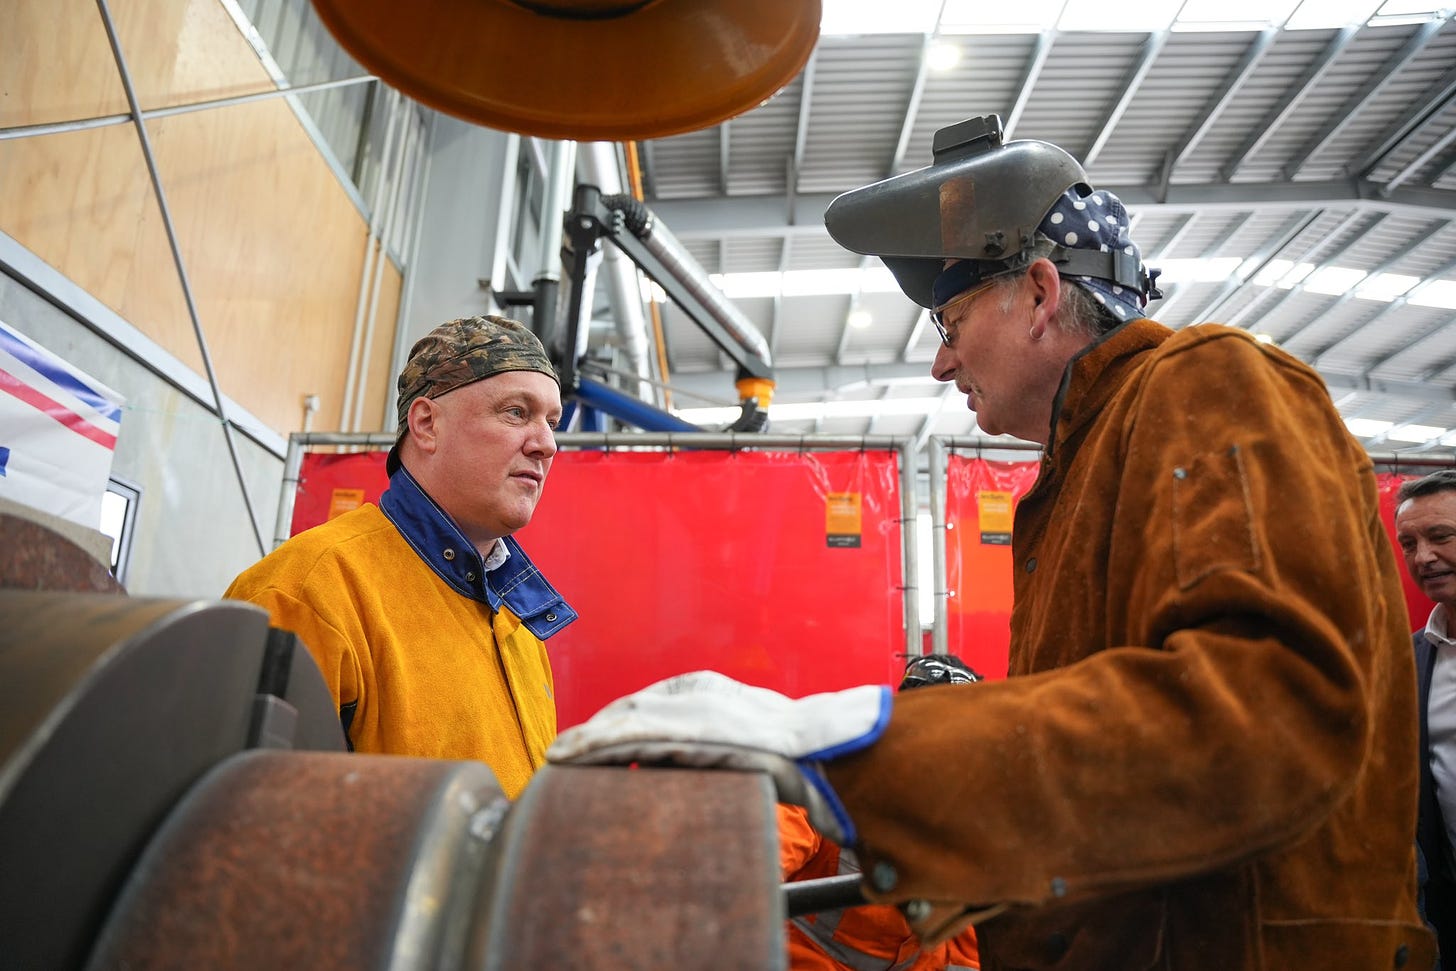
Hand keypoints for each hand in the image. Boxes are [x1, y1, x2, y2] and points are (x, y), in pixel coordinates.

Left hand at [547, 671, 890, 844]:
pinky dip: (600, 745)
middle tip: (561, 754)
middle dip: (591, 732)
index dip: (612, 723)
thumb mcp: (740, 734)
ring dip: (585, 740)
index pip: (645, 704)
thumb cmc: (787, 749)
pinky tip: (577, 756)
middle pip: (627, 709)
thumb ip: (706, 742)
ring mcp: (689, 709)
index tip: (588, 743)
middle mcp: (692, 692)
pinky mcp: (688, 730)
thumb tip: (675, 764)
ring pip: (623, 721)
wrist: (818, 748)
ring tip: (558, 757)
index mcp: (704, 687)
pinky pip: (634, 737)